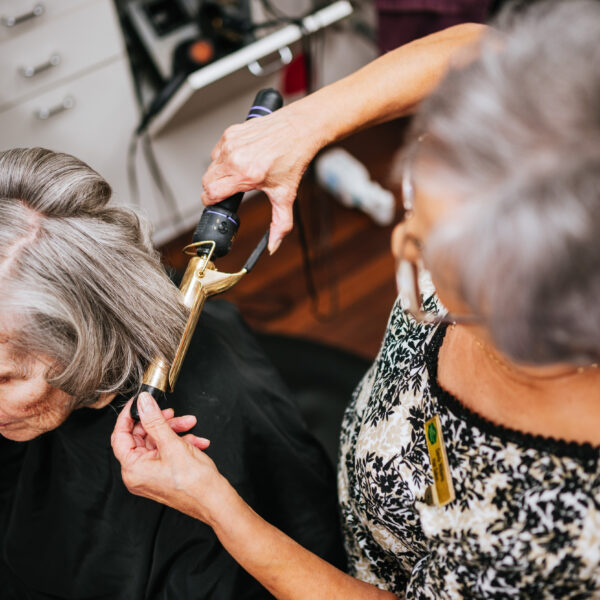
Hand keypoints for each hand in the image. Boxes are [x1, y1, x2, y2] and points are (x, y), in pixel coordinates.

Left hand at [111, 393, 226, 523]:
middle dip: (162, 423)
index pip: (121, 436)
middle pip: (143, 437)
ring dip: (175, 431)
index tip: (139, 402)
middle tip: (173, 414)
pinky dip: (181, 443)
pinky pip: (167, 452)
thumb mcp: (173, 445)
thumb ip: (155, 421)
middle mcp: (138, 474)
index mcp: (133, 469)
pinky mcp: (163, 475)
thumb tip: (143, 403)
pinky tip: (196, 442)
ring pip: (158, 442)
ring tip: (190, 426)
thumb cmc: (195, 484)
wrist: (215, 502)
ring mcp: (151, 475)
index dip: (129, 416)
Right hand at [201, 104, 322, 253]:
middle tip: (230, 191)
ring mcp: (230, 143)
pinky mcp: (230, 133)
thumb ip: (280, 224)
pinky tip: (240, 160)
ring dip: (220, 174)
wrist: (299, 129)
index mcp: (246, 174)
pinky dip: (224, 158)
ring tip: (239, 174)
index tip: (218, 203)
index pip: (211, 193)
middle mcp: (235, 158)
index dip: (212, 202)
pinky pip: (217, 151)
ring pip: (211, 166)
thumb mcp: (286, 195)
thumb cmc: (292, 158)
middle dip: (215, 190)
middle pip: (207, 181)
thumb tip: (273, 245)